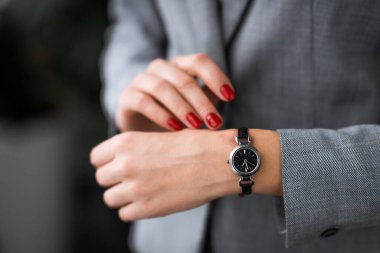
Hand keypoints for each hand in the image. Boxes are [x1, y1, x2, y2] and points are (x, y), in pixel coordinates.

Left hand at [90, 129, 281, 221]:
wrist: (218, 160)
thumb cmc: (194, 145)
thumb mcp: (158, 138)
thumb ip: (134, 150)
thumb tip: (119, 163)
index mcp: (125, 142)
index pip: (96, 157)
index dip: (106, 162)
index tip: (117, 165)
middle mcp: (124, 164)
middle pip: (101, 178)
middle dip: (114, 179)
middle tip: (134, 178)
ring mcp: (134, 188)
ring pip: (110, 198)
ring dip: (123, 196)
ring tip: (143, 190)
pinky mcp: (146, 208)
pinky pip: (125, 214)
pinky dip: (134, 209)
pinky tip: (151, 200)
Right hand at [116, 53, 234, 131]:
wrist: (144, 127)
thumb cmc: (176, 114)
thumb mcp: (196, 105)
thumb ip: (210, 99)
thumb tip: (228, 98)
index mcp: (180, 65)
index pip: (199, 61)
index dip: (216, 76)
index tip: (230, 97)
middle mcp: (161, 68)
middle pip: (183, 78)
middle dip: (201, 101)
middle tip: (215, 122)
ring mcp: (142, 80)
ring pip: (162, 87)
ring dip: (182, 107)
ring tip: (196, 126)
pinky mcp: (127, 96)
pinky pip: (143, 101)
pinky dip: (160, 114)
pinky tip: (175, 128)